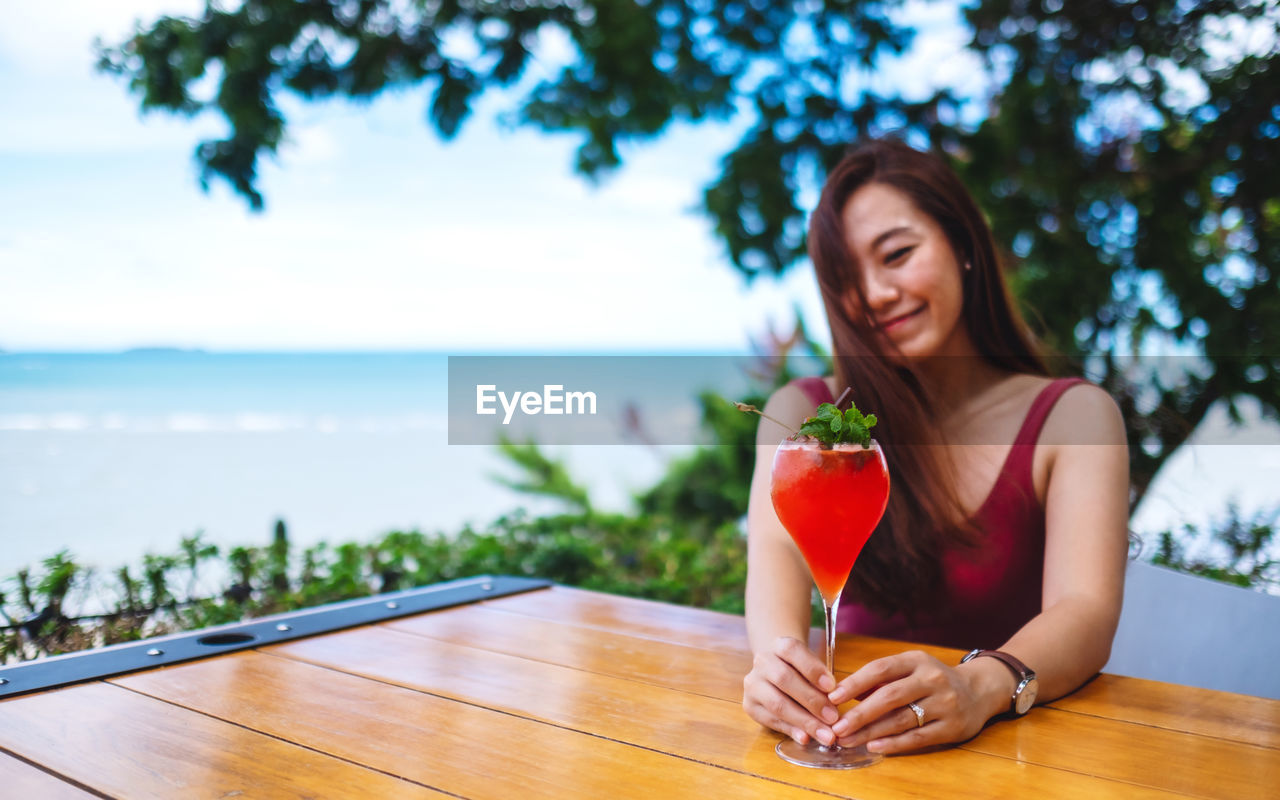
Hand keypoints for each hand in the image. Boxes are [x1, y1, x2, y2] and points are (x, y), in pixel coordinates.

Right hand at [742, 636, 840, 746]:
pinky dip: (791, 730)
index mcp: (779, 646)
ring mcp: (753, 684)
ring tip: (825, 735)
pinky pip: (771, 720)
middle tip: (833, 718)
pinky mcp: (750, 705)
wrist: (775, 673)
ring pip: (777, 703)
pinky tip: (806, 738)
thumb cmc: (800, 671)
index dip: (812, 668)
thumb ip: (821, 681)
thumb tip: (833, 706)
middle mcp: (762, 662)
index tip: (832, 687)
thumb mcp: (811, 667)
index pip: (792, 650)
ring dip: (804, 721)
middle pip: (784, 679)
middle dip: (812, 700)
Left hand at [827, 650, 1006, 754]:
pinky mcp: (952, 727)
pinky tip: (874, 747)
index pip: (881, 668)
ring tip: (848, 739)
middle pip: (889, 696)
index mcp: (916, 660)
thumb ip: (880, 680)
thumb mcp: (910, 669)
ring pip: (901, 720)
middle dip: (859, 713)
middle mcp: (931, 679)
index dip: (855, 683)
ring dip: (871, 732)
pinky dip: (894, 744)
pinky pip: (918, 738)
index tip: (832, 697)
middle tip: (837, 727)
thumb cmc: (933, 680)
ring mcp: (944, 703)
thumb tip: (843, 694)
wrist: (980, 690)